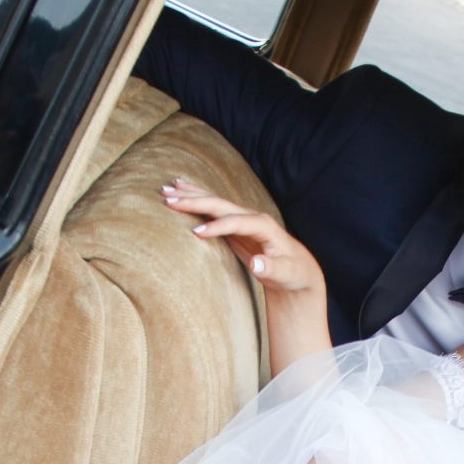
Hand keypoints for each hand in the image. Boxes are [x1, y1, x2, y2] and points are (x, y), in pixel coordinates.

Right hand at [162, 180, 324, 297]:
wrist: (297, 267)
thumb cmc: (291, 273)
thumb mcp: (286, 274)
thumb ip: (272, 269)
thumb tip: (256, 263)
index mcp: (264, 226)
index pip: (237, 222)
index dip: (217, 227)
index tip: (196, 232)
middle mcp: (251, 216)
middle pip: (221, 205)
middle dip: (195, 202)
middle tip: (169, 201)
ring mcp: (242, 217)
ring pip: (213, 201)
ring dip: (190, 195)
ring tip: (166, 189)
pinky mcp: (234, 222)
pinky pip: (211, 208)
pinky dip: (195, 198)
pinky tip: (180, 189)